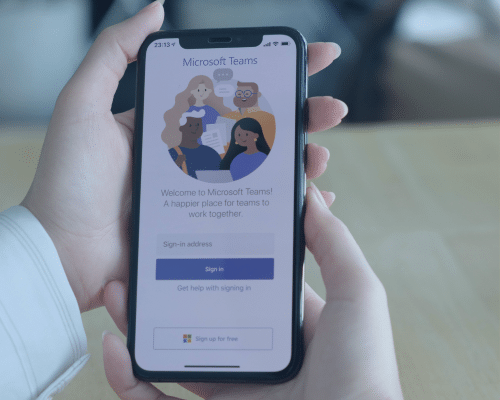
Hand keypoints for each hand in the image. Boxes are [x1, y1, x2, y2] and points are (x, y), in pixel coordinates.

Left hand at [21, 1, 346, 312]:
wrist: (67, 253)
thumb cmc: (71, 181)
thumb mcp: (84, 104)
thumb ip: (115, 53)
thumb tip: (157, 11)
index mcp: (176, 122)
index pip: (234, 88)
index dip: (275, 71)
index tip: (312, 55)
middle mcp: (197, 153)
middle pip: (260, 129)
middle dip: (302, 116)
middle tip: (331, 110)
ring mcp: (207, 192)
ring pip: (266, 170)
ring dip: (301, 160)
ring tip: (319, 157)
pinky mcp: (211, 226)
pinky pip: (259, 212)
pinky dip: (290, 207)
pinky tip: (312, 203)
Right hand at [102, 184, 403, 399]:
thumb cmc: (363, 371)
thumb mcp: (357, 295)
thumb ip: (334, 246)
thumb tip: (311, 196)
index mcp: (281, 322)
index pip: (238, 280)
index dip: (209, 253)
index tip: (185, 226)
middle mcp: (253, 353)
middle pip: (195, 314)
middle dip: (162, 286)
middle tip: (137, 259)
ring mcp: (230, 387)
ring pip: (169, 351)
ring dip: (136, 324)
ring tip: (116, 294)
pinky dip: (129, 379)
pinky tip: (116, 349)